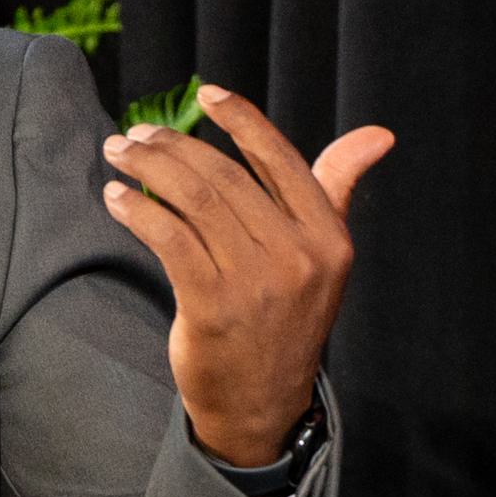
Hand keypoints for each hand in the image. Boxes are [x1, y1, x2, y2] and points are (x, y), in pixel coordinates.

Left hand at [103, 84, 393, 465]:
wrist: (261, 403)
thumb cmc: (285, 319)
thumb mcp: (322, 258)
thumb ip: (337, 189)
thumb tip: (378, 134)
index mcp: (328, 238)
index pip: (281, 160)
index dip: (242, 119)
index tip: (207, 93)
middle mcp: (298, 258)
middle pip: (226, 177)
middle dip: (174, 146)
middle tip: (137, 134)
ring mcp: (256, 284)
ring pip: (194, 201)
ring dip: (148, 169)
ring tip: (120, 155)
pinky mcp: (213, 308)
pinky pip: (168, 238)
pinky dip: (137, 211)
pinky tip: (117, 199)